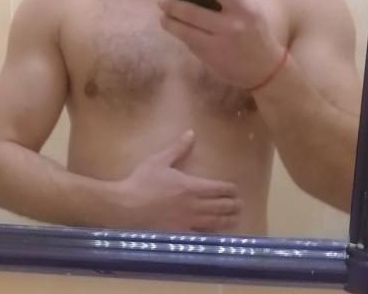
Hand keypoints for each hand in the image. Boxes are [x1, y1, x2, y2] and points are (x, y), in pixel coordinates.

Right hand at [113, 130, 241, 232]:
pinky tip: (216, 234)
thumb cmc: (142, 182)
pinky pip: (201, 235)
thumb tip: (191, 133)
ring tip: (236, 219)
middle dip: (233, 205)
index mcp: (192, 186)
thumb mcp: (159, 160)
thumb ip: (178, 148)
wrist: (127, 207)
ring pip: (215, 221)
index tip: (236, 189)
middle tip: (240, 205)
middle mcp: (195, 205)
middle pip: (221, 206)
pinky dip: (213, 234)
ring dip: (229, 220)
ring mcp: (189, 221)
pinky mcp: (181, 233)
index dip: (230, 189)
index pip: (218, 188)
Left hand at [157, 0, 286, 89]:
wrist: (266, 70)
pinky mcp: (209, 59)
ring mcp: (218, 45)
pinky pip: (189, 44)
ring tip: (163, 16)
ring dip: (169, 22)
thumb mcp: (251, 13)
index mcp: (244, 10)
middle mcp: (230, 27)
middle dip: (172, 4)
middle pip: (192, 13)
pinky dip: (181, 35)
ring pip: (184, 32)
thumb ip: (231, 2)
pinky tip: (177, 30)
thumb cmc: (257, 34)